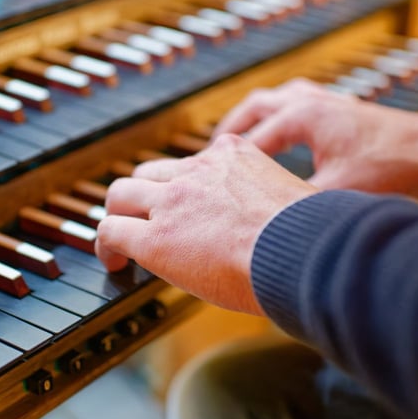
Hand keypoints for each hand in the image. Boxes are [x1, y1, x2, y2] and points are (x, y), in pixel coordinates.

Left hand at [96, 134, 317, 313]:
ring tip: (120, 240)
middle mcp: (198, 171)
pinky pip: (111, 231)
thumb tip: (282, 227)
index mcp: (234, 155)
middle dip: (142, 195)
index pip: (193, 163)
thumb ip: (273, 202)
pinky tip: (115, 263)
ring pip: (121, 194)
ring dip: (119, 214)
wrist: (302, 250)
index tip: (185, 206)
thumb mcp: (293, 198)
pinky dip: (106, 246)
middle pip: (150, 172)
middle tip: (142, 219)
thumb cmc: (311, 235)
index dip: (183, 186)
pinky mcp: (155, 238)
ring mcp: (172, 202)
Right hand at [213, 78, 417, 201]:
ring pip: (277, 102)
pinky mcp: (343, 113)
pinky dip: (280, 123)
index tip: (208, 183)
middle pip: (255, 107)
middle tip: (211, 156)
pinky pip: (298, 108)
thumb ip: (296, 206)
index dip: (226, 164)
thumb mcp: (337, 194)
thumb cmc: (396, 168)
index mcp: (303, 115)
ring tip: (238, 145)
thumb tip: (265, 228)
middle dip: (231, 131)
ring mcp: (329, 103)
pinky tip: (282, 146)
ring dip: (255, 121)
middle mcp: (311, 101)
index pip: (249, 140)